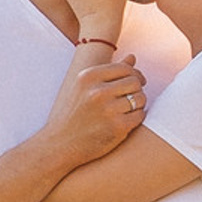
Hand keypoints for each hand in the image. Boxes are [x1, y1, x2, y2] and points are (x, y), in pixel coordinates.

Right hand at [44, 47, 145, 164]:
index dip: (135, 75)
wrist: (61, 144)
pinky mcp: (117, 127)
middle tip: (130, 100)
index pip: (125, 68)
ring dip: (138, 104)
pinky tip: (127, 121)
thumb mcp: (85, 87)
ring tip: (128, 110)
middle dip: (137, 90)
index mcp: (89, 76)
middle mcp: (98, 91)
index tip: (135, 83)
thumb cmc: (75, 114)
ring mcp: (108, 110)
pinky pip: (139, 115)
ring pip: (140, 98)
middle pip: (135, 82)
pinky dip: (137, 118)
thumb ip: (110, 71)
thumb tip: (133, 57)